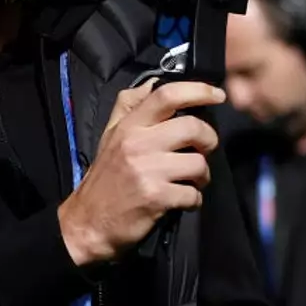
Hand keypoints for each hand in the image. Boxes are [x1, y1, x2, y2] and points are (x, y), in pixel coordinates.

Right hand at [58, 80, 224, 265]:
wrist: (87, 223)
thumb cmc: (104, 178)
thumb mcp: (110, 136)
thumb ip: (128, 106)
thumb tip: (154, 82)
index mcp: (129, 126)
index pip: (167, 96)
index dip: (198, 91)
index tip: (218, 95)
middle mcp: (137, 144)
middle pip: (192, 127)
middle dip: (209, 140)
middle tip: (204, 150)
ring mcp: (147, 171)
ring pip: (198, 163)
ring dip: (202, 176)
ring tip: (191, 181)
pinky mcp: (155, 197)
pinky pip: (193, 194)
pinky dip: (193, 200)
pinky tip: (181, 201)